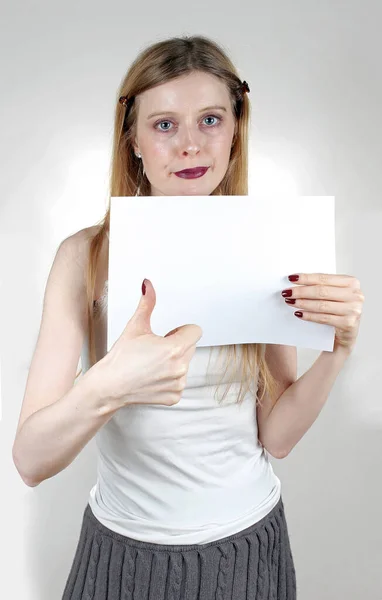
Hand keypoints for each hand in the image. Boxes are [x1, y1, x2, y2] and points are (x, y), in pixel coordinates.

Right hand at [96, 278, 202, 407]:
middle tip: (155, 350)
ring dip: (174, 362)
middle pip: (191, 347)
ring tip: (152, 364)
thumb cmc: (120, 359)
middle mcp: (180, 368)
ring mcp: (178, 384)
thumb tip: (148, 285)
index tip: (167, 335)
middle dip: (177, 345)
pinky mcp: (174, 396)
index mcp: (174, 349)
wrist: (109, 386)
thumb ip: (147, 303)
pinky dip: (169, 378)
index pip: (195, 331)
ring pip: (186, 364)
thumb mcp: (135, 326)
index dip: (180, 330)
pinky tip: (153, 376)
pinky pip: (180, 381)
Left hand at [282, 273, 364, 352]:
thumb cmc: (338, 311)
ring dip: (303, 303)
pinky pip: (324, 318)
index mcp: (352, 282)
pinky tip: (299, 313)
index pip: (324, 278)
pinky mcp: (348, 323)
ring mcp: (354, 310)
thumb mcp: (334, 295)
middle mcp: (355, 295)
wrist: (346, 334)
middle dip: (301, 291)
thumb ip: (322, 286)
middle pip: (322, 291)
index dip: (306, 278)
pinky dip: (309, 316)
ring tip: (290, 302)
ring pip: (322, 305)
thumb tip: (297, 281)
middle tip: (287, 292)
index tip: (291, 278)